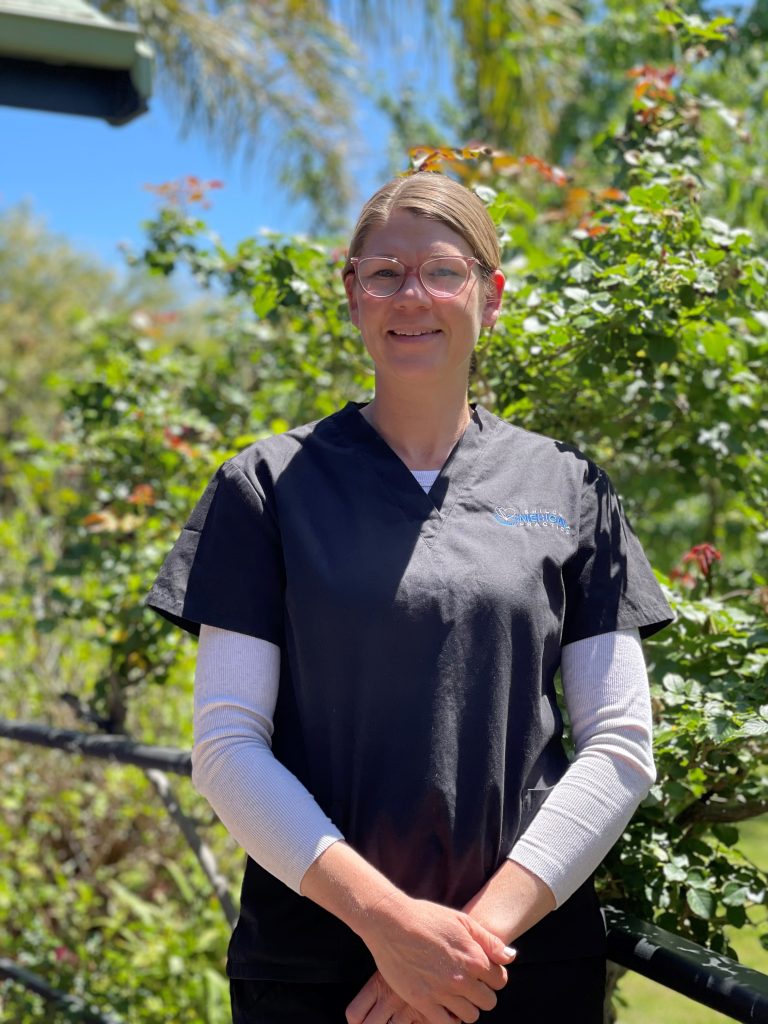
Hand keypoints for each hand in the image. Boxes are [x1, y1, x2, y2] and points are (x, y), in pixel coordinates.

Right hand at [353, 892, 513, 1023]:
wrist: (391, 922)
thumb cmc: (427, 917)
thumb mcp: (462, 921)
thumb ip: (490, 941)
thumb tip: (511, 957)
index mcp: (474, 958)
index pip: (500, 981)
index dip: (492, 976)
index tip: (481, 972)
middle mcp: (461, 978)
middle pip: (488, 1002)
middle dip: (481, 993)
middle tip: (468, 984)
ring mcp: (442, 992)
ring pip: (470, 1016)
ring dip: (466, 1007)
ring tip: (455, 994)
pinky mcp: (422, 1002)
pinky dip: (449, 1018)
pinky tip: (443, 1005)